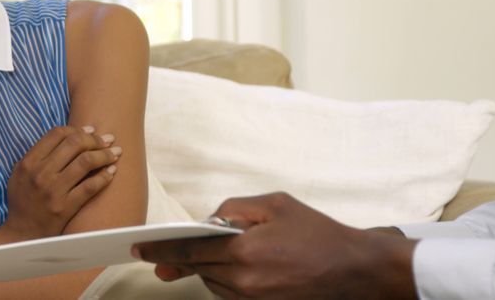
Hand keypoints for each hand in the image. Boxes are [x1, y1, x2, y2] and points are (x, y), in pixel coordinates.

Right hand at [0, 125, 120, 240]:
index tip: (90, 131)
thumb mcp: (21, 173)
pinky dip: (105, 176)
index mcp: (29, 162)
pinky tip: (112, 171)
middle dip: (96, 139)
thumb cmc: (23, 201)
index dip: (77, 129)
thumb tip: (68, 136)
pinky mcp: (66, 207)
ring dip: (105, 154)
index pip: (57, 133)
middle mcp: (41, 173)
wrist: (22, 233)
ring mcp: (54, 190)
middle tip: (107, 140)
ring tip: (114, 153)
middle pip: (75, 143)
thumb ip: (38, 154)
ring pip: (86, 162)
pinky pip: (91, 186)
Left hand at [132, 192, 417, 299]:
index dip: (161, 249)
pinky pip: (231, 295)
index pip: (190, 249)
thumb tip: (208, 221)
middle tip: (158, 256)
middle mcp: (245, 281)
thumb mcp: (275, 204)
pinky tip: (233, 268)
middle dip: (179, 260)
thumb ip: (234, 208)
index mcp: (245, 251)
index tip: (138, 249)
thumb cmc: (318, 232)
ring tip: (208, 255)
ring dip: (206, 269)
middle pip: (198, 268)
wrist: (356, 270)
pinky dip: (225, 281)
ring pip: (212, 284)